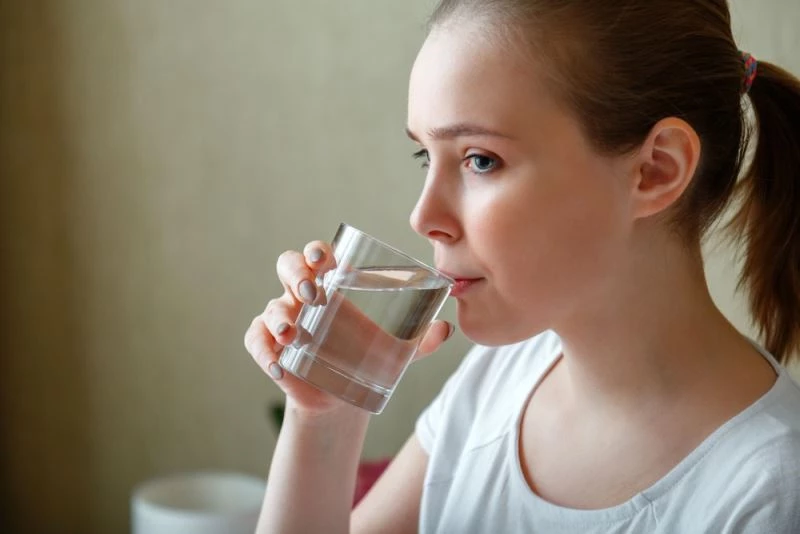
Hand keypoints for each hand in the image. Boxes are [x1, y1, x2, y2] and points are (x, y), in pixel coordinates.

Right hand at [244, 240, 454, 417]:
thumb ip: (419, 340)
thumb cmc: (367, 356)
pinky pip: (256, 342)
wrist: (342, 396)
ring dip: (279, 317)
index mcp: (332, 283)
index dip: (316, 250)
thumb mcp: (396, 349)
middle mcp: (303, 295)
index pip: (318, 254)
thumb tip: (446, 329)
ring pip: (272, 306)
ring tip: (293, 336)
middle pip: (287, 266)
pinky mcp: (270, 347)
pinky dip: (264, 352)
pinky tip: (279, 368)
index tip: (323, 258)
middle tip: (312, 294)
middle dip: (295, 274)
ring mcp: (284, 320)